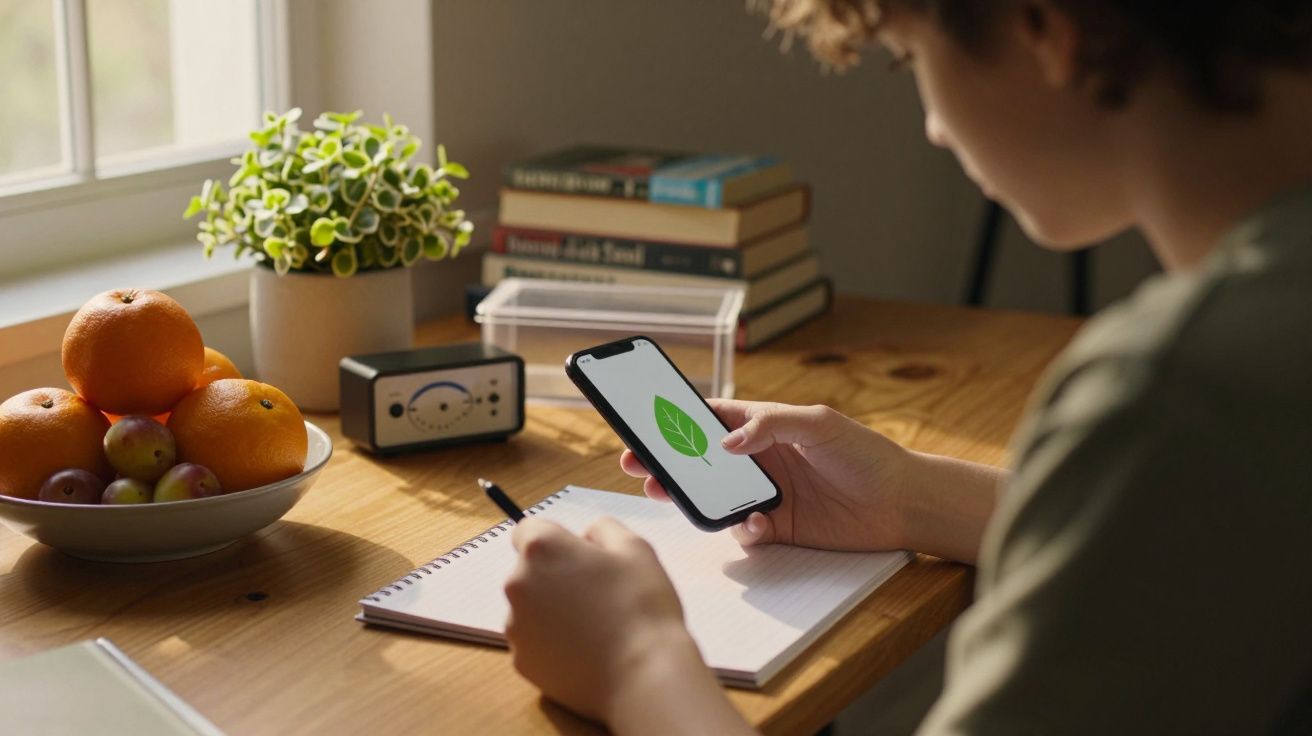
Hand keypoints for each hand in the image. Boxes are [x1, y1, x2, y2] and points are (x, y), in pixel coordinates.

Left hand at [505, 517, 720, 728]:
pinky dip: (552, 643)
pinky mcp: (522, 661)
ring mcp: (516, 626)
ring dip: (552, 610)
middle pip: (528, 571)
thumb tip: (586, 538)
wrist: (642, 675)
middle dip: (554, 576)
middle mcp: (518, 584)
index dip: (556, 540)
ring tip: (594, 625)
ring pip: (530, 608)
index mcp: (542, 549)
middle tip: (595, 593)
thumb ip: (603, 529)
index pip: (528, 529)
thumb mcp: (635, 548)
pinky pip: (534, 642)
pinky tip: (586, 649)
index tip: (580, 557)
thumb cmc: (641, 606)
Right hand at [622, 400, 910, 551]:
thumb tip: (727, 440)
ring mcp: (766, 494)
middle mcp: (759, 459)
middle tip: (636, 464)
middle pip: (700, 459)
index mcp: (764, 425)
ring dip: (689, 497)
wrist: (903, 503)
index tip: (643, 421)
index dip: (676, 419)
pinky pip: (742, 530)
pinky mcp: (777, 527)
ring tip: (667, 494)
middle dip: (666, 461)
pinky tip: (758, 524)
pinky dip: (742, 528)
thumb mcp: (820, 424)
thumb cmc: (866, 453)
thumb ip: (772, 426)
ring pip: (713, 496)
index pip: (710, 417)